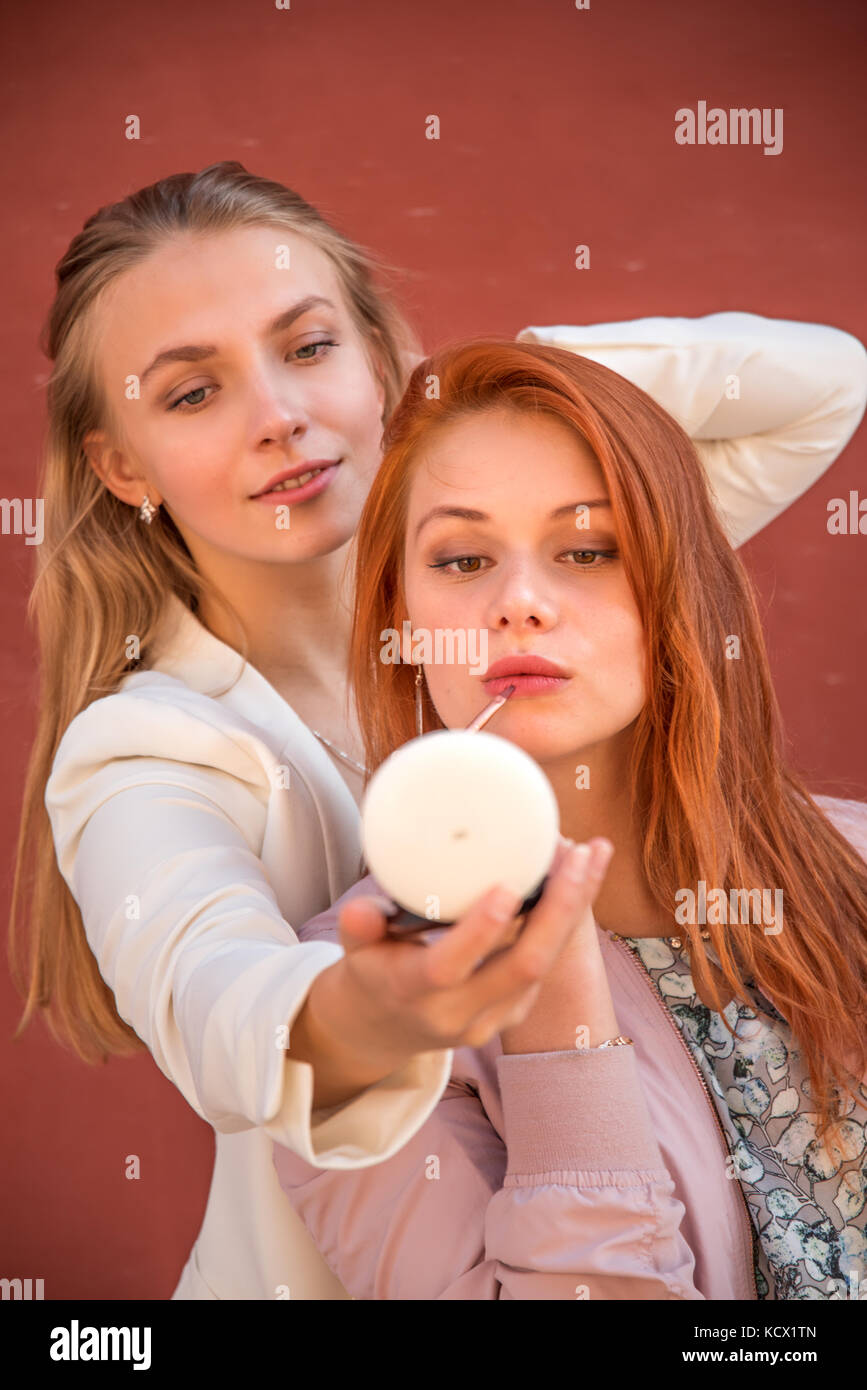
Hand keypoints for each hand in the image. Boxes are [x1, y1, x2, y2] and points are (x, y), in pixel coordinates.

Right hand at [301, 836, 614, 1096]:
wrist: (387, 1029)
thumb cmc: (374, 972)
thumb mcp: (356, 950)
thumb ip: (360, 927)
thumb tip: (362, 908)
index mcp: (413, 992)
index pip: (449, 968)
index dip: (480, 931)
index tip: (507, 887)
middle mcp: (459, 1013)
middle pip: (522, 965)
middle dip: (558, 909)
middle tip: (578, 854)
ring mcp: (493, 1018)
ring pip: (546, 964)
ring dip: (576, 907)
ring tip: (594, 853)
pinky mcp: (515, 1010)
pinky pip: (550, 964)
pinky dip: (569, 919)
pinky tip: (583, 876)